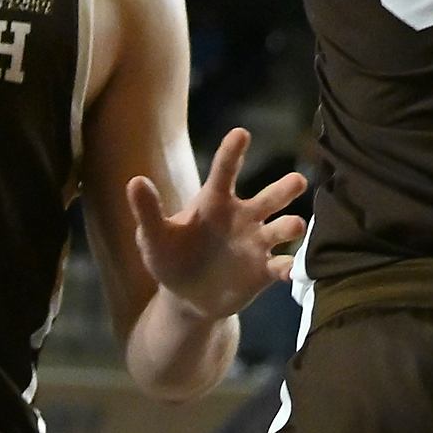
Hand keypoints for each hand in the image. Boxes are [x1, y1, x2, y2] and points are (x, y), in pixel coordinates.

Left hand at [127, 128, 306, 323]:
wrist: (187, 299)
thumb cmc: (170, 259)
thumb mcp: (154, 237)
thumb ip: (148, 211)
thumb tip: (135, 181)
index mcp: (216, 202)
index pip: (225, 172)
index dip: (232, 153)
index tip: (240, 133)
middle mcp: (243, 217)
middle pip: (269, 197)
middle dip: (285, 189)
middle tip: (297, 182)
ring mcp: (257, 243)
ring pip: (282, 228)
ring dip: (290, 226)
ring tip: (295, 226)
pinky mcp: (265, 271)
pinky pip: (281, 265)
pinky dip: (289, 267)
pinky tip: (292, 270)